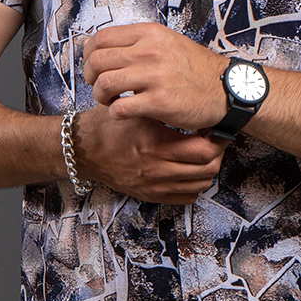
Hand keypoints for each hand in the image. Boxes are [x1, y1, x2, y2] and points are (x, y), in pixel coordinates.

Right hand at [73, 104, 224, 204]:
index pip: (204, 149)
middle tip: (215, 139)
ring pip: (200, 184)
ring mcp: (154, 185)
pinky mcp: (149, 194)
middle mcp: (156, 168)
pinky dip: (194, 184)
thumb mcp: (134, 109)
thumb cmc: (106, 127)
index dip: (217, 138)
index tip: (215, 127)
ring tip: (203, 153)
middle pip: (208, 169)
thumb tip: (192, 103)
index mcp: (155, 144)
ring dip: (207, 168)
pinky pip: (186, 197)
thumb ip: (161, 106)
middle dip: (218, 153)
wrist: (82, 151)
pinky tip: (189, 169)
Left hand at [82, 22, 226, 130]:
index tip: (94, 66)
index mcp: (150, 34)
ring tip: (112, 100)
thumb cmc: (196, 70)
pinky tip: (125, 112)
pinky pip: (119, 108)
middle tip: (100, 86)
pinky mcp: (159, 101)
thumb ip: (139, 43)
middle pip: (97, 61)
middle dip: (91, 77)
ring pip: (103, 84)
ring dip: (101, 97)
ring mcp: (155, 76)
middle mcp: (150, 51)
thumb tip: (106, 47)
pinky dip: (116, 113)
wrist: (226, 89)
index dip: (89, 55)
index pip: (100, 39)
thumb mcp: (168, 42)